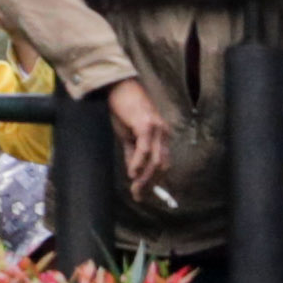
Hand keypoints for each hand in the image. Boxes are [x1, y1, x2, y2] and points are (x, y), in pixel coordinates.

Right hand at [108, 79, 176, 196]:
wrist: (118, 86)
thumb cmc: (123, 109)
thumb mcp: (128, 136)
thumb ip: (133, 154)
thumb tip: (133, 173)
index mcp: (162, 137)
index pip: (163, 165)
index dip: (155, 182)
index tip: (144, 195)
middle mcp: (164, 134)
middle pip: (162, 166)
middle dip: (150, 184)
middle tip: (138, 196)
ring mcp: (157, 129)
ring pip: (156, 160)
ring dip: (145, 177)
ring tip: (135, 189)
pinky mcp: (146, 125)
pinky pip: (145, 148)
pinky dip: (139, 162)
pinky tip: (133, 172)